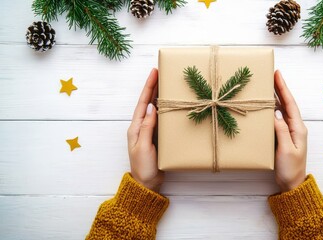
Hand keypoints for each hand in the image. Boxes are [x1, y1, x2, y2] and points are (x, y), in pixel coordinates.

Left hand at [127, 68, 163, 191]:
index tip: (154, 72)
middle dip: (154, 87)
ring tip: (168, 83)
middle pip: (148, 102)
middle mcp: (142, 126)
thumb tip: (150, 106)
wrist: (147, 184)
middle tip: (163, 72)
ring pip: (155, 109)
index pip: (142, 102)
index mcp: (136, 127)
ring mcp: (150, 131)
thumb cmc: (142, 167)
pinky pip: (162, 119)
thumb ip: (147, 127)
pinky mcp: (158, 137)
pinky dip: (166, 109)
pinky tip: (172, 105)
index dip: (149, 87)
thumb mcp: (143, 147)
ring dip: (160, 96)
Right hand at [274, 70, 307, 191]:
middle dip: (279, 88)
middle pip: (286, 103)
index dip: (283, 88)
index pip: (290, 104)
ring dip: (276, 97)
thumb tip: (275, 113)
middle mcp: (295, 127)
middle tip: (271, 74)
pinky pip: (277, 119)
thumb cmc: (291, 169)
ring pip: (282, 110)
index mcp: (298, 128)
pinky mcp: (283, 137)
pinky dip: (272, 109)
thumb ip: (281, 131)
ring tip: (268, 85)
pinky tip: (266, 106)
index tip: (278, 74)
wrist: (292, 184)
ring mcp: (289, 132)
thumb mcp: (286, 150)